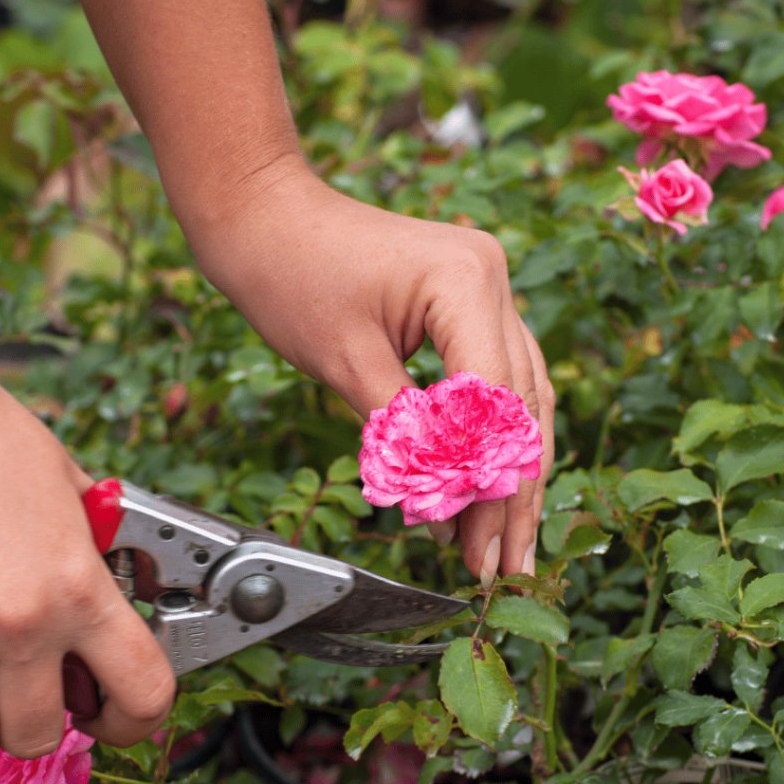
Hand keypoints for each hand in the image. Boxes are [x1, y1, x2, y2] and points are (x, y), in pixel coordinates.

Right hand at [0, 334, 174, 757]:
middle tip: (22, 684)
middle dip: (36, 716)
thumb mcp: (62, 478)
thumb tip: (107, 570)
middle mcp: (19, 623)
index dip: (136, 719)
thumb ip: (88, 540)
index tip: (115, 715)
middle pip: (40, 733)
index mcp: (77, 584)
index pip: (143, 691)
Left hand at [192, 162, 554, 584]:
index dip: (486, 484)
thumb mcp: (346, 364)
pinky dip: (488, 436)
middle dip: (509, 495)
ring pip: (518, 398)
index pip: (493, 403)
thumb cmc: (289, 275)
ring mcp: (486, 287)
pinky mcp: (467, 302)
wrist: (264, 215)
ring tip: (506, 546)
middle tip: (505, 568)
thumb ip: (403, 436)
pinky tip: (489, 487)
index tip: (475, 548)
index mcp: (466, 282)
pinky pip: (494, 378)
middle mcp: (492, 278)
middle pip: (519, 406)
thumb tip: (443, 508)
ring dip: (510, 474)